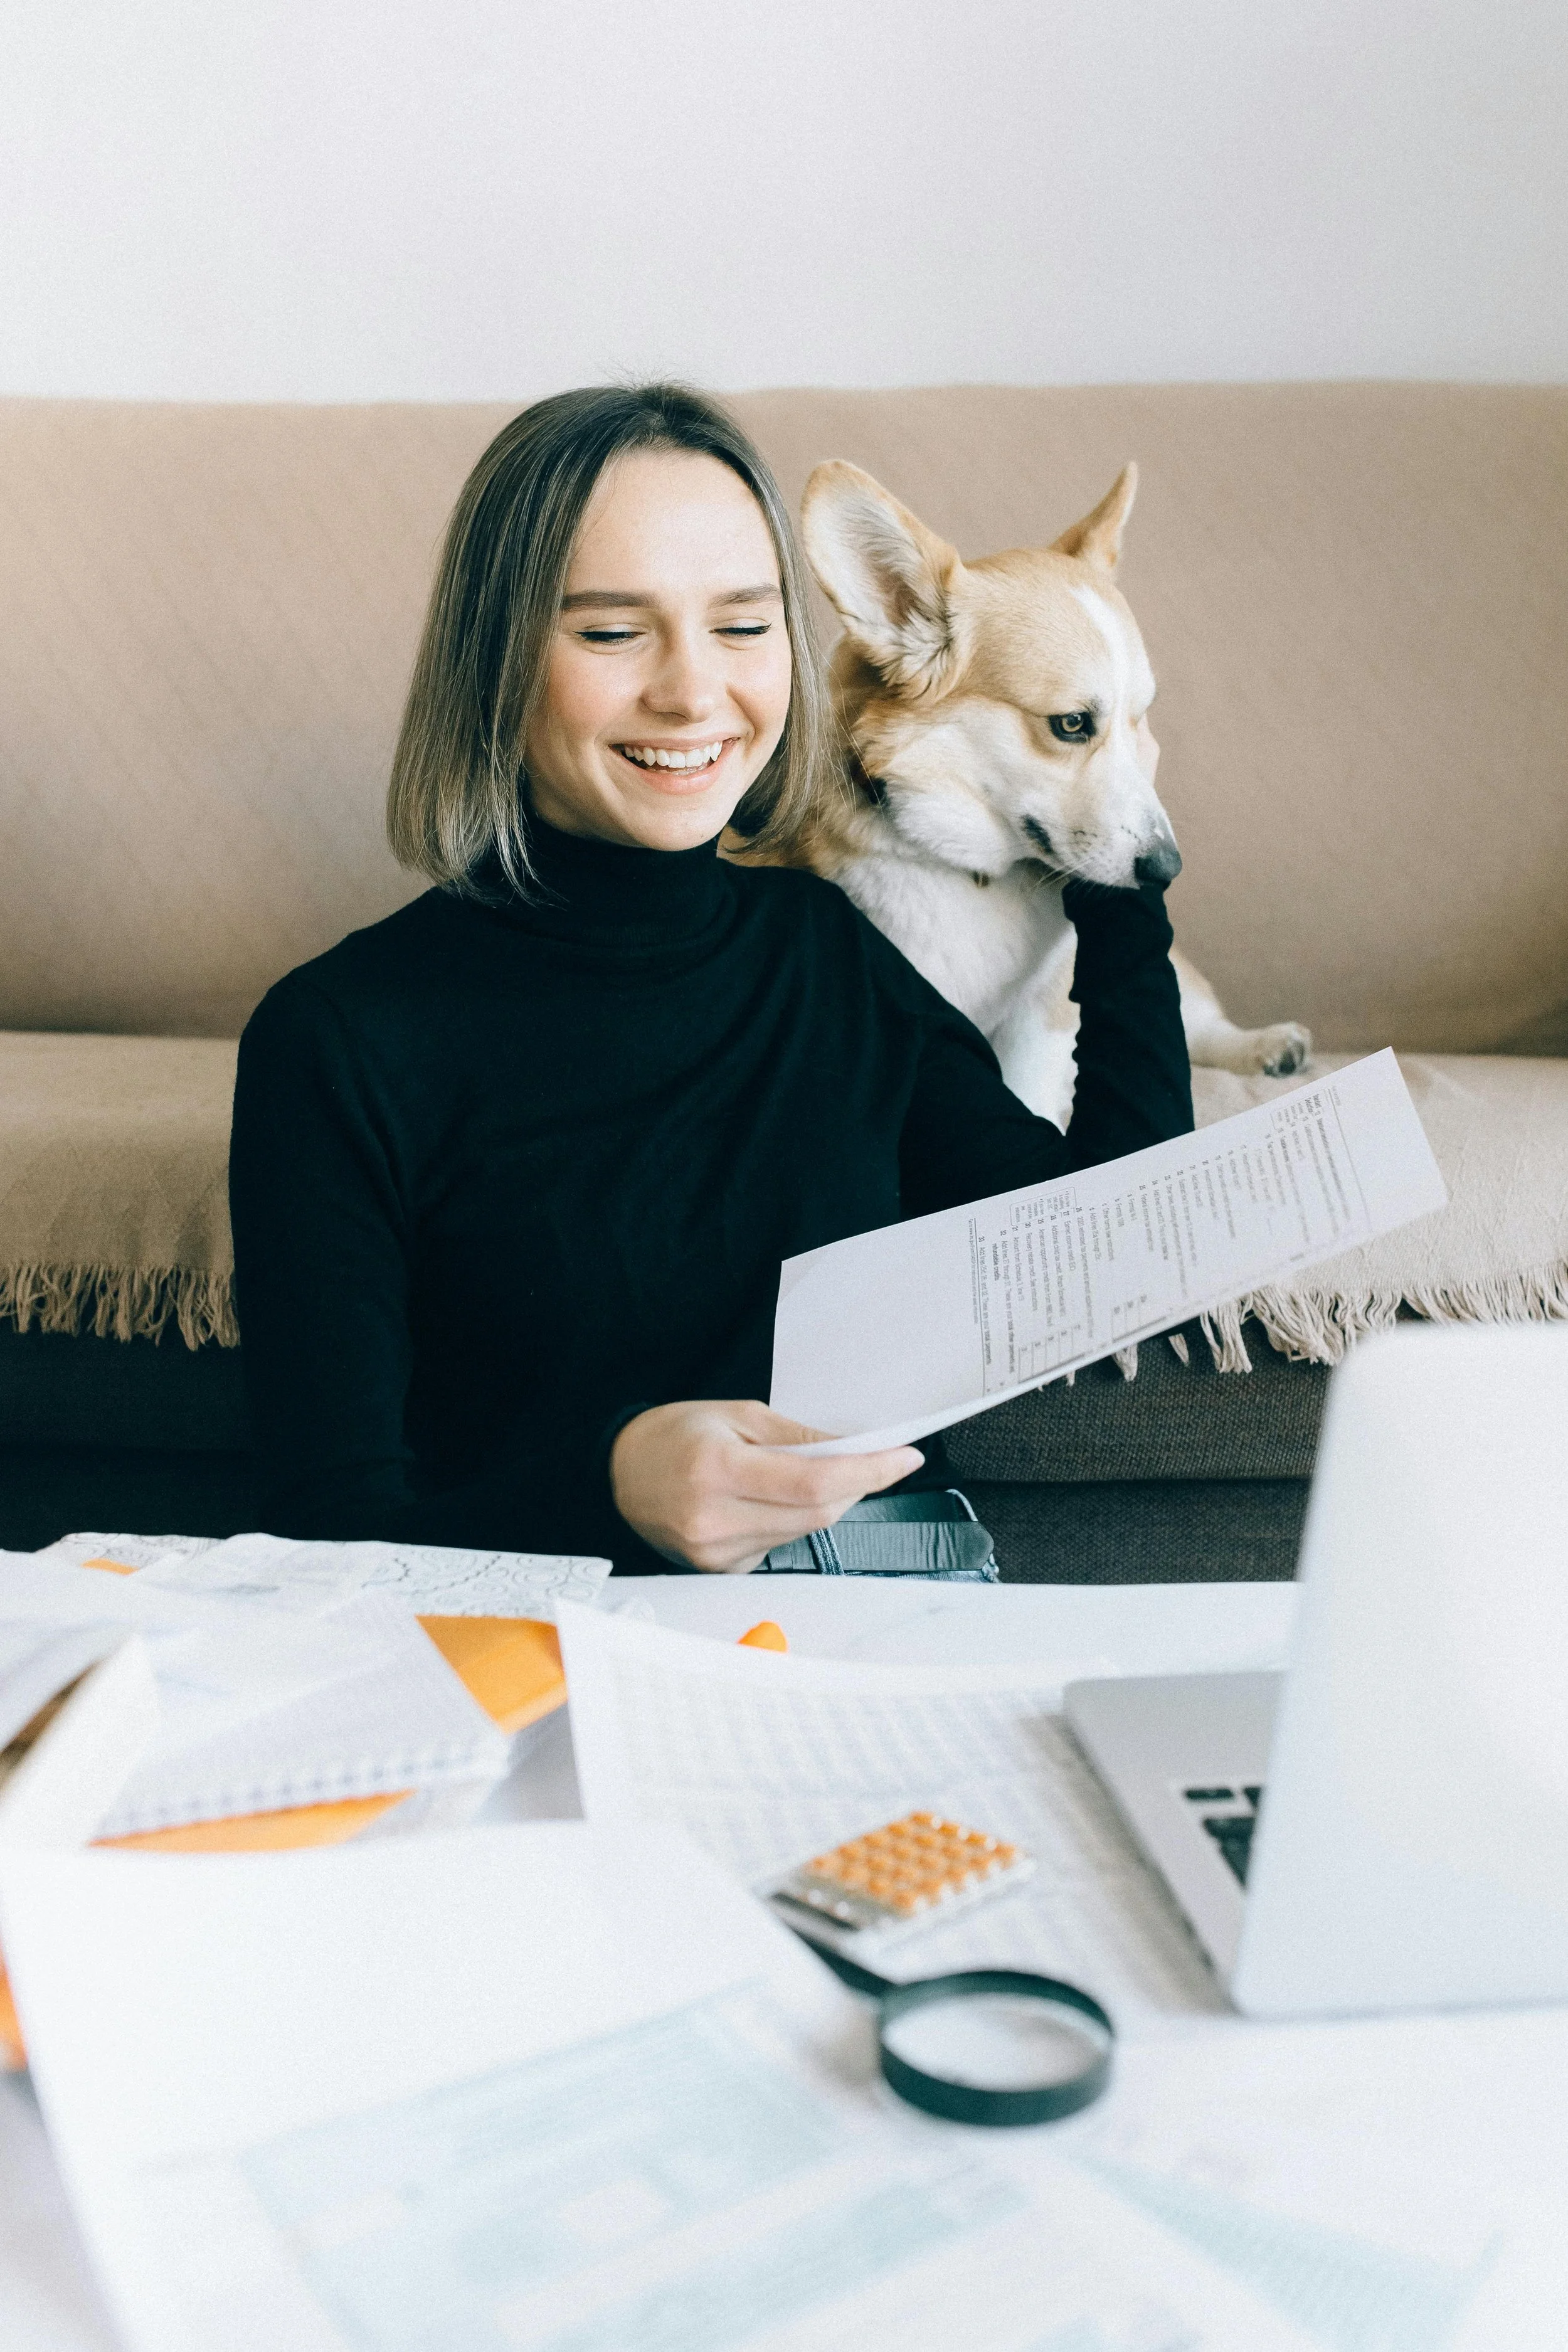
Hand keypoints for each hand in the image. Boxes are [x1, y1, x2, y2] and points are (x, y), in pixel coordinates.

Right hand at [610, 1399, 923, 1572]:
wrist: (619, 1473)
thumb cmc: (674, 1436)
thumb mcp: (738, 1414)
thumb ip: (799, 1437)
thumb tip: (857, 1448)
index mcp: (717, 1468)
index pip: (814, 1480)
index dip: (869, 1471)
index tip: (905, 1458)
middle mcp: (714, 1518)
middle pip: (817, 1512)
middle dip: (857, 1486)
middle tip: (876, 1461)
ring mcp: (715, 1552)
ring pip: (803, 1531)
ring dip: (825, 1503)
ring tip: (810, 1473)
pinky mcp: (719, 1569)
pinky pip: (779, 1546)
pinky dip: (793, 1521)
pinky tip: (772, 1500)